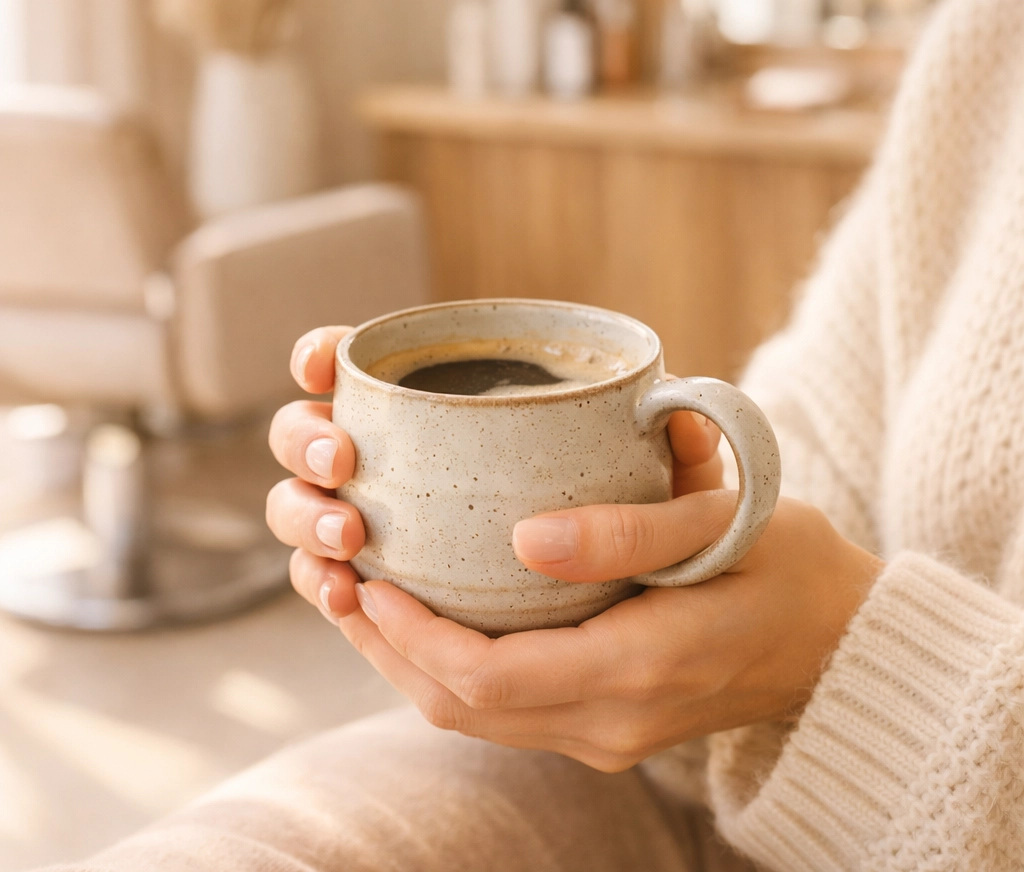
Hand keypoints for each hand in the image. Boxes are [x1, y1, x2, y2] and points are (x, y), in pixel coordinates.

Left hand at [268, 328, 882, 771]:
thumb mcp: (725, 526)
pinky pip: (504, 710)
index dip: (413, 634)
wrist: (839, 641)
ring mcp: (608, 733)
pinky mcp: (605, 724)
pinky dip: (449, 670)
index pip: (492, 676)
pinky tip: (424, 619)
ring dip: (406, 661)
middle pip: (463, 707)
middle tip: (333, 578)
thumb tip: (523, 538)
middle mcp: (612, 721)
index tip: (366, 575)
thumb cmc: (789, 566)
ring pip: (474, 716)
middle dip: (387, 647)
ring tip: (356, 596)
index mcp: (640, 670)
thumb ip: (629, 531)